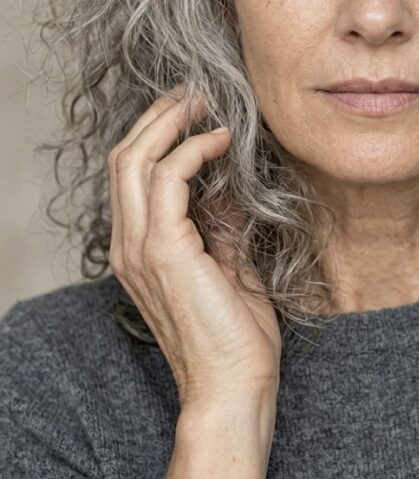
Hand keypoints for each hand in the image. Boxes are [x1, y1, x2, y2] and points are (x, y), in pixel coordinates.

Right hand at [107, 82, 281, 409]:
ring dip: (169, 122)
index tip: (194, 109)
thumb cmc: (235, 334)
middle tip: (195, 92)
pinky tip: (220, 141)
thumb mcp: (229, 262)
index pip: (131, 174)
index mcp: (139, 249)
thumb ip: (219, 222)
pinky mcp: (164, 251)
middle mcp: (128, 245)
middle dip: (158, 116)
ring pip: (134, 159)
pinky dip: (192, 150)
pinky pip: (168, 178)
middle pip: (124, 157)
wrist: (234, 386)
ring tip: (204, 103)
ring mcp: (140, 248)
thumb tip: (226, 180)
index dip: (157, 133)